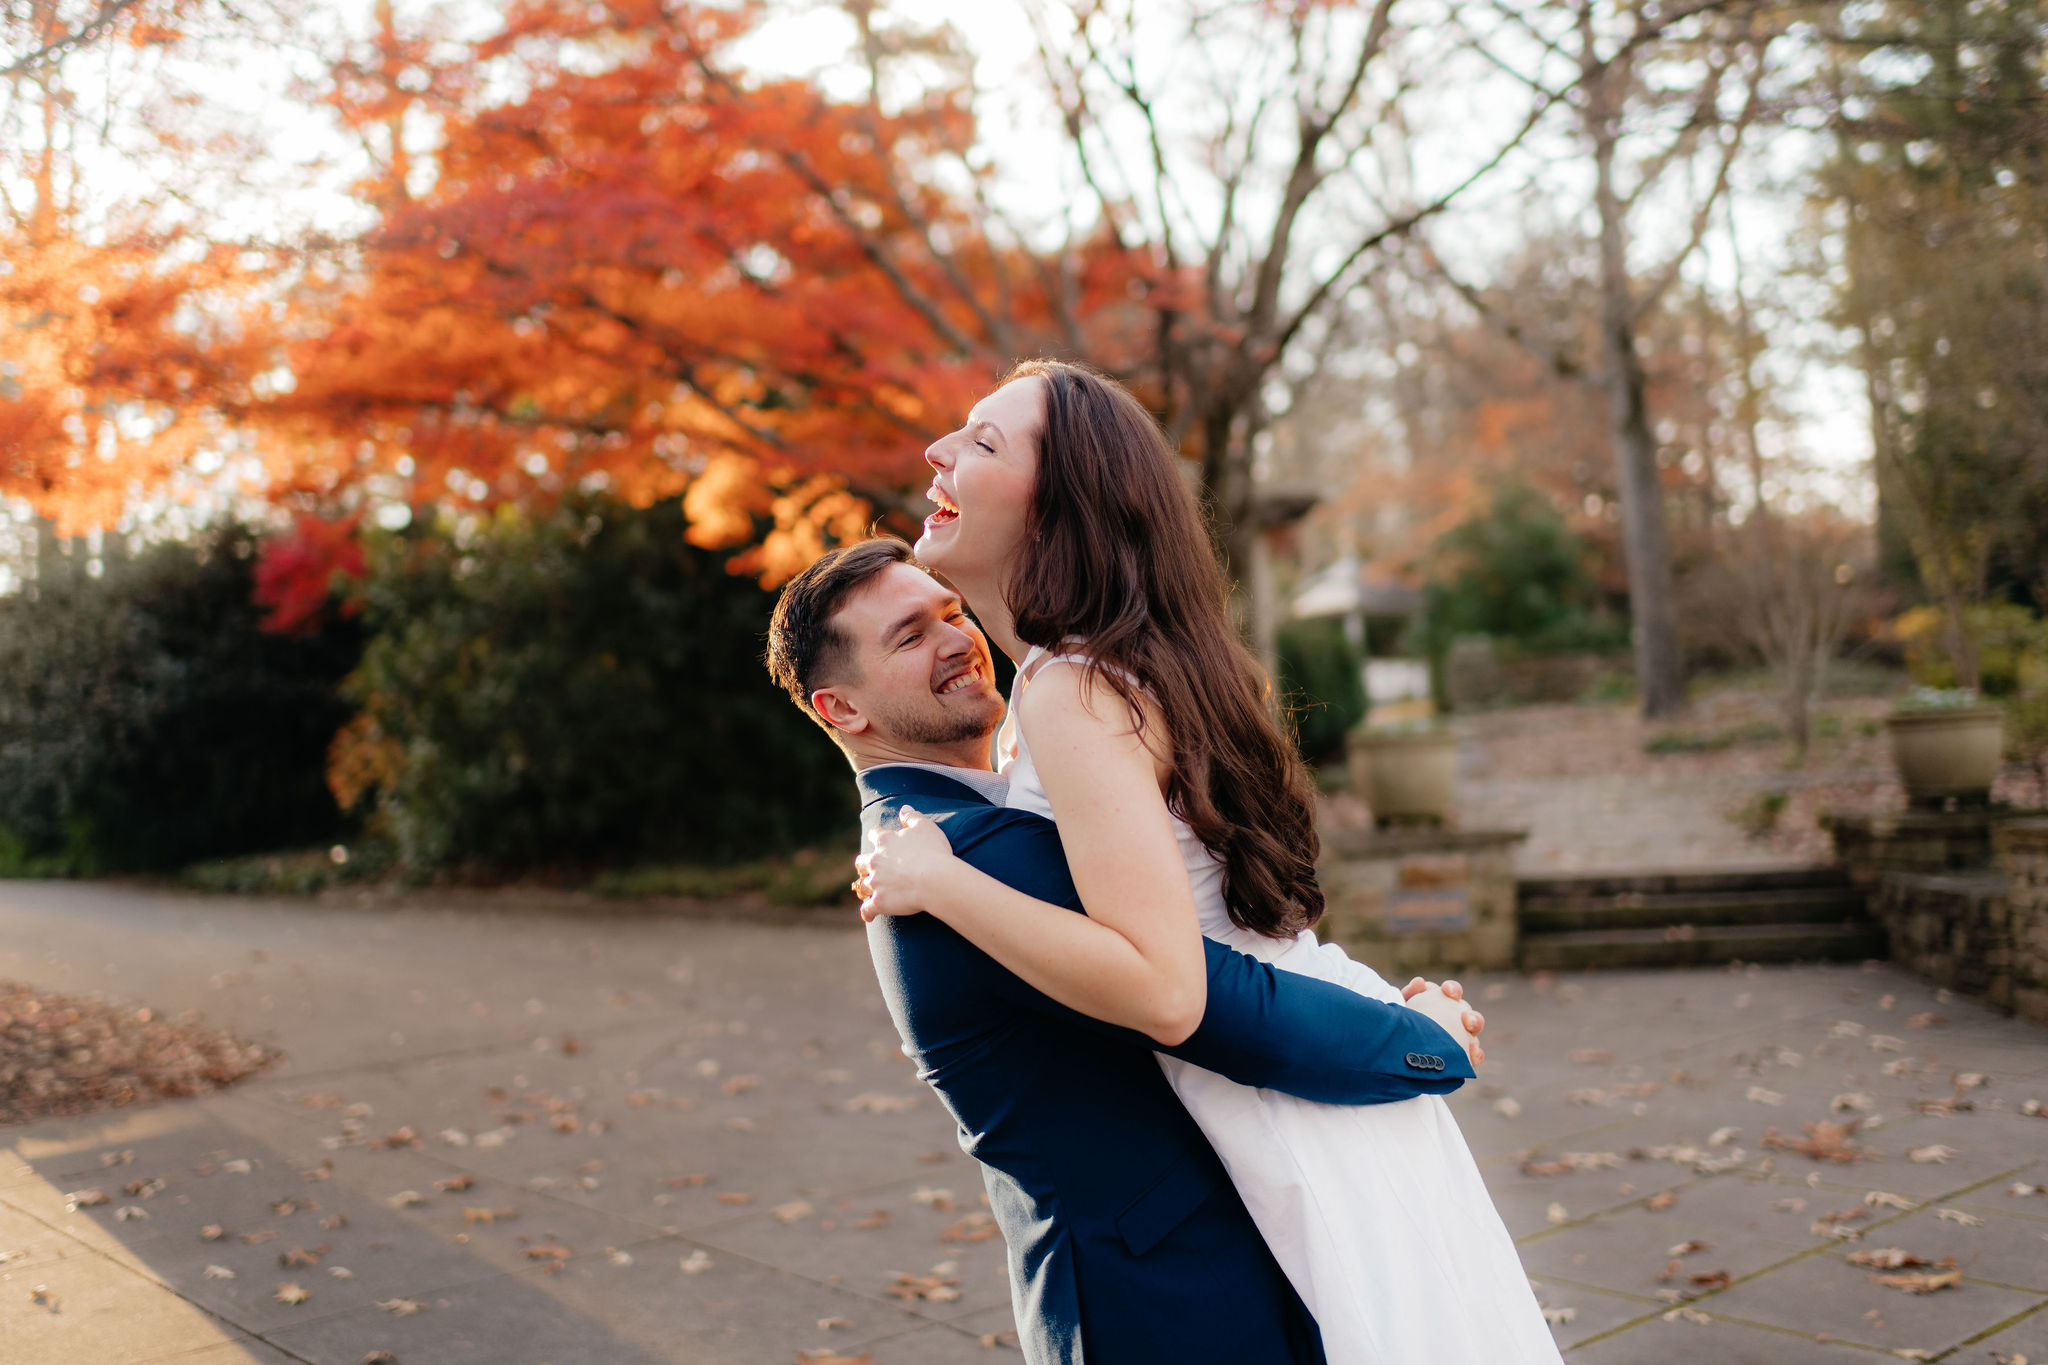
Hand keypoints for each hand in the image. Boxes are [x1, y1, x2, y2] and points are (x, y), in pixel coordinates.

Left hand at [852, 806, 958, 922]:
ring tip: (870, 890)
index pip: (876, 834)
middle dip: (865, 864)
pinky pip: (868, 909)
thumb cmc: (934, 851)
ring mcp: (875, 883)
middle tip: (872, 867)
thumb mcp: (926, 827)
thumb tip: (904, 809)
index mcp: (885, 841)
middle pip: (862, 861)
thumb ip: (912, 817)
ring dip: (866, 887)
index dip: (878, 837)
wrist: (934, 879)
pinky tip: (869, 915)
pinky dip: (868, 912)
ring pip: (863, 885)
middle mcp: (875, 861)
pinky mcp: (879, 902)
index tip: (881, 838)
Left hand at [1401, 977, 1485, 1066]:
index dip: (1453, 989)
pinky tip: (1472, 1054)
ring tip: (1469, 1033)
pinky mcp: (1461, 1056)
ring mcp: (1460, 1037)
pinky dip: (1476, 1054)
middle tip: (1465, 1019)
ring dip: (1475, 1030)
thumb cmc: (1399, 1023)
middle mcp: (1455, 1018)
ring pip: (1475, 1032)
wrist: (1394, 1049)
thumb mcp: (1400, 1008)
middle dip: (1471, 1015)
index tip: (1446, 990)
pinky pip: (1474, 1055)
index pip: (1452, 992)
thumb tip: (1420, 982)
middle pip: (1469, 1013)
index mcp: (1442, 1002)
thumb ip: (1410, 993)